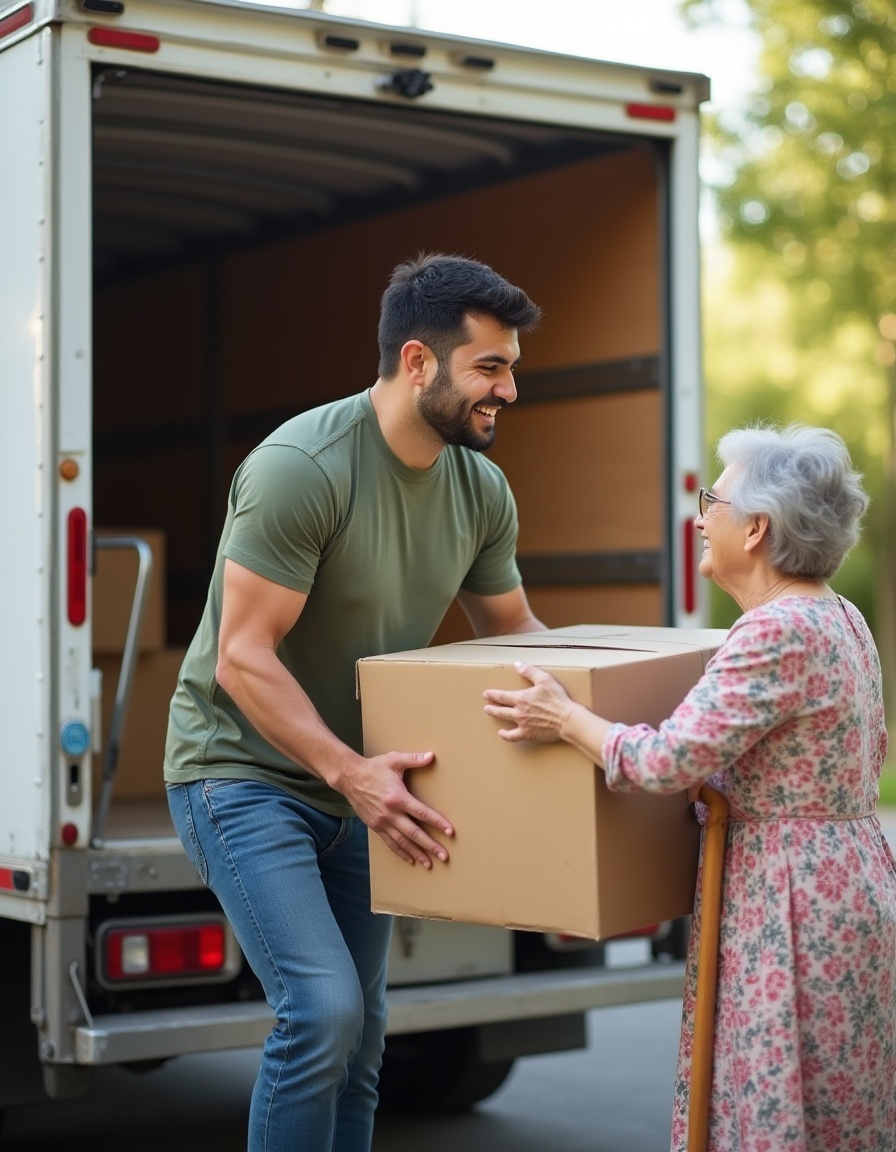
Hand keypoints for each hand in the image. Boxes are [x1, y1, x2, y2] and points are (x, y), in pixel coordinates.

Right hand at [339, 750, 453, 867]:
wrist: (350, 778)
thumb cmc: (374, 768)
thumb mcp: (394, 759)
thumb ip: (414, 759)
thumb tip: (431, 756)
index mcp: (398, 798)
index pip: (422, 813)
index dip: (437, 823)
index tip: (450, 832)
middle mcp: (391, 813)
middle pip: (414, 833)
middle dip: (430, 845)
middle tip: (444, 856)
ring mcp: (382, 822)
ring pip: (403, 842)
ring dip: (417, 853)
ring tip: (429, 863)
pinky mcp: (375, 826)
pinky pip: (390, 843)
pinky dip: (401, 852)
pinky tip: (410, 859)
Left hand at [482, 661, 573, 742]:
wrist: (567, 719)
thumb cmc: (558, 699)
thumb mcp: (545, 680)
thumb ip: (530, 671)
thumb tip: (518, 665)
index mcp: (521, 698)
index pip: (502, 696)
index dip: (492, 695)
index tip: (486, 694)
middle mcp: (519, 712)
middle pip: (500, 709)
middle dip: (492, 706)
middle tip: (486, 705)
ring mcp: (522, 724)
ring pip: (504, 720)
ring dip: (496, 715)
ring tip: (490, 713)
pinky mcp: (528, 734)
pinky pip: (513, 736)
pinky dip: (506, 735)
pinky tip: (502, 733)